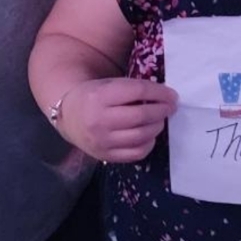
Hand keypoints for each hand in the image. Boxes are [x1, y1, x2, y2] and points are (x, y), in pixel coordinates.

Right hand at [58, 75, 178, 163]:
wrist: (68, 116)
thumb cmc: (93, 96)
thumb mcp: (108, 85)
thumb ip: (132, 90)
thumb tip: (165, 96)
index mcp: (99, 97)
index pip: (137, 92)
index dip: (160, 93)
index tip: (172, 94)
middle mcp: (99, 120)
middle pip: (141, 116)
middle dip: (162, 111)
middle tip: (171, 107)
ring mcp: (102, 141)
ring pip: (141, 136)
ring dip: (157, 127)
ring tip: (160, 120)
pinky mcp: (106, 156)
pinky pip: (136, 153)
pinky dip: (148, 144)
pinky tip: (149, 135)